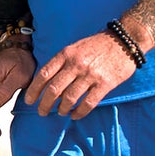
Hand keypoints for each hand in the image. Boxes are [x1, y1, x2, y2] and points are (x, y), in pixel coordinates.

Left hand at [24, 31, 138, 118]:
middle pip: (54, 89)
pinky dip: (79, 112)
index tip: (29, 100)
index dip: (34, 90)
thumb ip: (61, 63)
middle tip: (41, 112)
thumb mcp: (74, 48)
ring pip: (69, 98)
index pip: (44, 75)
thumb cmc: (97, 45)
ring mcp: (91, 75)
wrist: (125, 40)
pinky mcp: (105, 83)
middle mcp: (76, 64)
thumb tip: (48, 83)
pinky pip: (88, 103)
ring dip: (61, 109)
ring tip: (60, 113)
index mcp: (66, 54)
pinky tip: (75, 115)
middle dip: (44, 104)